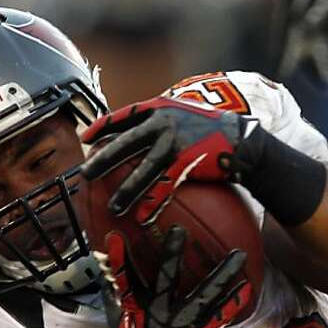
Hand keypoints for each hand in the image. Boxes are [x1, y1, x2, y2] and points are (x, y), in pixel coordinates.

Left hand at [81, 98, 264, 224]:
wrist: (242, 140)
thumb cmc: (214, 129)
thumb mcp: (185, 115)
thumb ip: (163, 121)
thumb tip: (141, 132)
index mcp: (159, 110)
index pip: (123, 117)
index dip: (103, 127)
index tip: (86, 139)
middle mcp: (163, 124)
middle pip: (125, 144)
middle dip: (102, 160)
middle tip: (84, 174)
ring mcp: (174, 143)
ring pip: (142, 169)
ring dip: (126, 190)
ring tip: (112, 207)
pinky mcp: (187, 162)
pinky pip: (165, 186)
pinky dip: (152, 202)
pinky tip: (141, 217)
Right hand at [102, 224, 250, 327]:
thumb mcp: (123, 327)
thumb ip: (120, 300)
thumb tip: (112, 277)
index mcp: (138, 309)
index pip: (125, 280)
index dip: (120, 260)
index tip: (116, 237)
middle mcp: (160, 313)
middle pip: (165, 278)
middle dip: (171, 254)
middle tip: (180, 231)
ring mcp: (183, 323)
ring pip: (205, 293)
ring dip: (223, 272)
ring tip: (239, 254)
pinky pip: (222, 314)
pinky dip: (235, 300)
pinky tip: (248, 284)